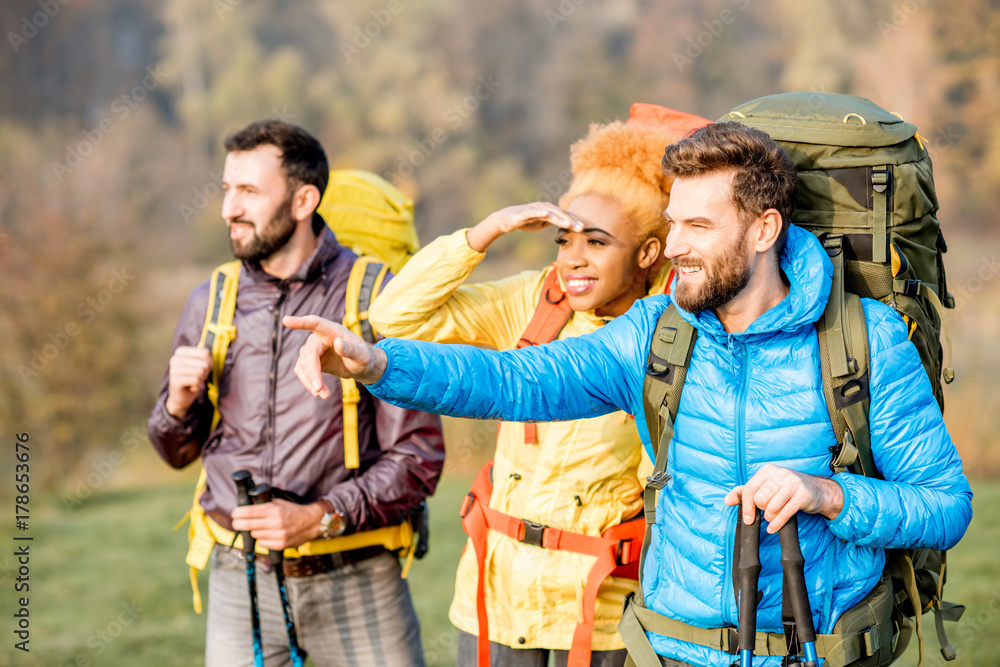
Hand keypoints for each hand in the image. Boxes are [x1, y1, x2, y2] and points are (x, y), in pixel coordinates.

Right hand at [165, 346, 212, 417]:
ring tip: (194, 381)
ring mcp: (174, 369)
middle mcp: (175, 358)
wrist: (181, 397)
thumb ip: (201, 352)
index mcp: (181, 351)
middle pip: (205, 363)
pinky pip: (196, 380)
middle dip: (205, 373)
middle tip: (197, 377)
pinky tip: (191, 387)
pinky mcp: (175, 381)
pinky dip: (197, 386)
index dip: (209, 362)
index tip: (201, 368)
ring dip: (201, 379)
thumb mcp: (198, 363)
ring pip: (201, 372)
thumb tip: (203, 339)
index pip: (206, 352)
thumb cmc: (192, 378)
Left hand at [231, 499, 324, 550]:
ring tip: (260, 527)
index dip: (238, 513)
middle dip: (239, 523)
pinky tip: (267, 534)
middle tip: (237, 522)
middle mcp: (275, 522)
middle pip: (247, 525)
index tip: (234, 513)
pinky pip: (262, 543)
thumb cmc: (294, 511)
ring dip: (254, 531)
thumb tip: (247, 506)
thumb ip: (264, 504)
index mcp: (274, 510)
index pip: (249, 512)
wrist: (311, 522)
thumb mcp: (279, 503)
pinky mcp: (280, 544)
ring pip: (254, 534)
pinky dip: (262, 539)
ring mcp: (278, 535)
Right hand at [282, 315, 386, 397]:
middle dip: (312, 372)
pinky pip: (303, 372)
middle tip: (319, 390)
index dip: (300, 322)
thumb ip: (351, 350)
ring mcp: (313, 349)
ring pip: (303, 365)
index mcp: (332, 330)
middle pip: (308, 353)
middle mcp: (319, 337)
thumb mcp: (363, 356)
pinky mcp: (311, 361)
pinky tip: (320, 393)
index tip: (286, 320)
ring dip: (310, 381)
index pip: (314, 323)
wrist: (361, 366)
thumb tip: (338, 343)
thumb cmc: (364, 357)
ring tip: (324, 395)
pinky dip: (309, 383)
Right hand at [466, 202, 583, 251]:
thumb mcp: (542, 223)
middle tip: (582, 228)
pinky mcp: (525, 212)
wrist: (507, 219)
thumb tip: (565, 225)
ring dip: (560, 218)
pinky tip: (547, 214)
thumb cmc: (526, 221)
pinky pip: (534, 212)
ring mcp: (535, 209)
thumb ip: (553, 222)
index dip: (574, 222)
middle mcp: (544, 207)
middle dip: (572, 221)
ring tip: (569, 224)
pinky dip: (541, 212)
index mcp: (550, 211)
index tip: (584, 229)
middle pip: (560, 214)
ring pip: (550, 213)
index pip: (564, 217)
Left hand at [723, 464, 843, 531]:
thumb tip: (727, 500)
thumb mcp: (766, 485)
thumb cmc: (787, 489)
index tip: (748, 519)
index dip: (746, 506)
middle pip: (760, 499)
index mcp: (768, 470)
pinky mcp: (803, 495)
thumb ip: (745, 491)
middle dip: (761, 510)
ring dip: (770, 517)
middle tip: (767, 511)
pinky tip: (773, 527)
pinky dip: (777, 524)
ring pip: (771, 507)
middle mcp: (780, 474)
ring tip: (772, 517)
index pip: (749, 489)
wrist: (817, 490)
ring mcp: (793, 484)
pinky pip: (784, 514)